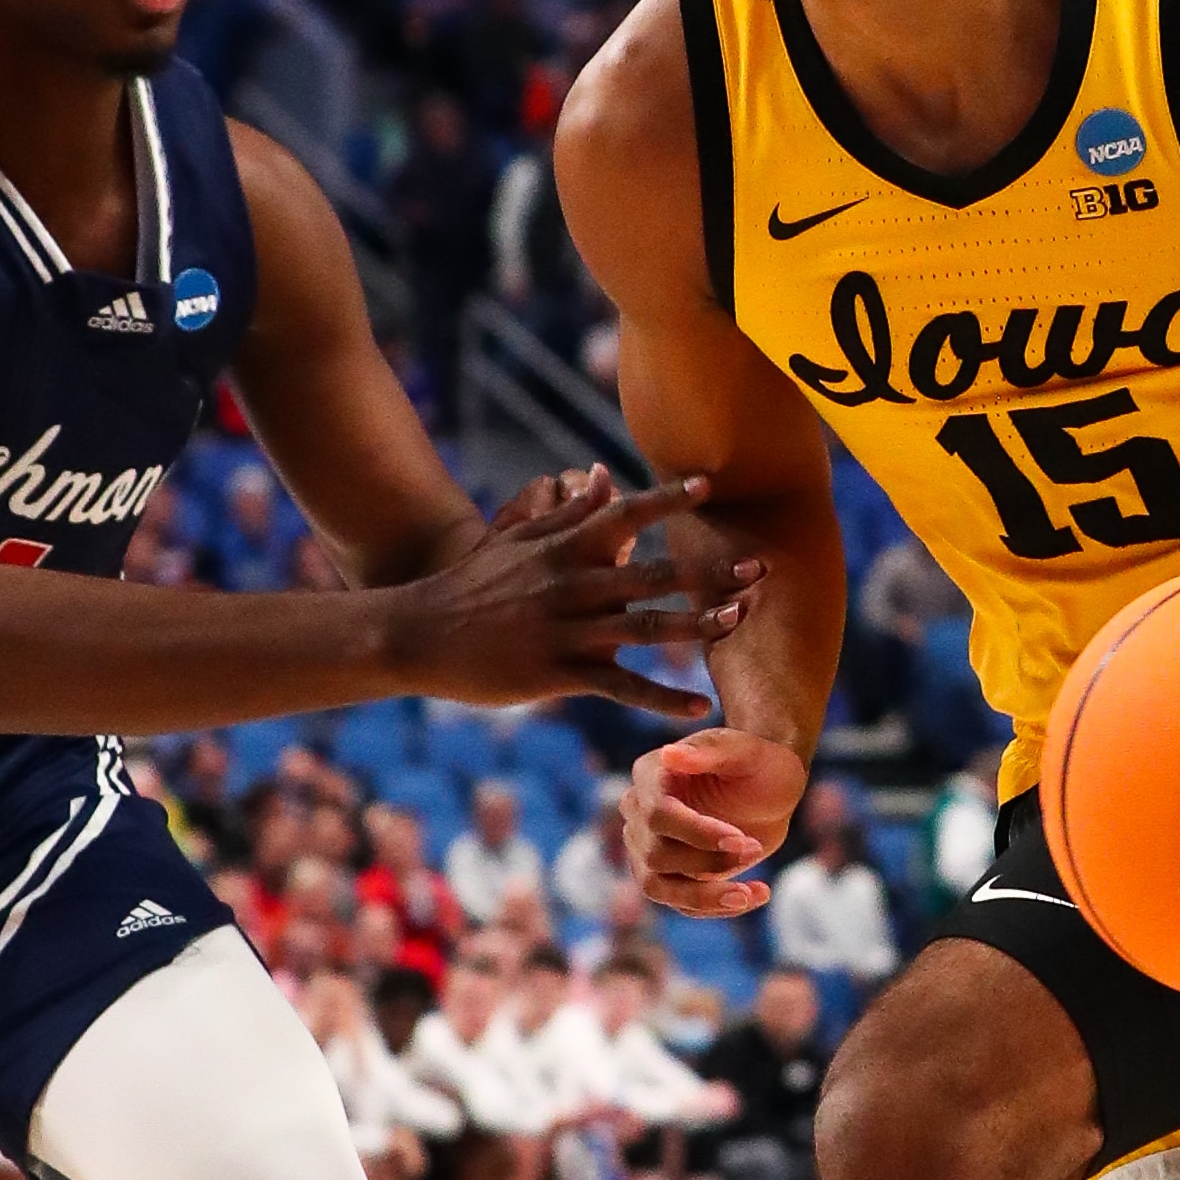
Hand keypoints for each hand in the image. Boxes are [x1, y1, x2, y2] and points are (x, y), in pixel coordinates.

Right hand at [390, 466, 758, 722]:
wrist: (420, 633)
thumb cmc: (472, 583)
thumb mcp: (516, 538)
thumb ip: (565, 509)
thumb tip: (602, 473)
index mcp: (563, 548)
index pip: (624, 516)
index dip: (666, 499)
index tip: (708, 486)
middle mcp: (572, 585)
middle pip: (652, 575)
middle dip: (708, 571)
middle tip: (759, 568)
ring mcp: (567, 631)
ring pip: (645, 628)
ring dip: (697, 625)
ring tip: (739, 621)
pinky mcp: (558, 673)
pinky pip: (621, 687)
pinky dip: (661, 697)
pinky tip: (698, 706)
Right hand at [625, 725, 807, 916]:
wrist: (770, 788)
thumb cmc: (758, 762)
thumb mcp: (746, 751)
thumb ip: (711, 752)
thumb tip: (669, 755)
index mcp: (651, 775)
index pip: (658, 815)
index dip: (696, 833)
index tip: (741, 840)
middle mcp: (640, 813)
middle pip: (656, 855)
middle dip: (708, 862)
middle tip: (754, 849)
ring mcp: (649, 847)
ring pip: (657, 887)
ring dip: (704, 897)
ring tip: (749, 895)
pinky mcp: (670, 876)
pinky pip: (682, 904)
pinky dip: (717, 906)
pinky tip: (756, 894)